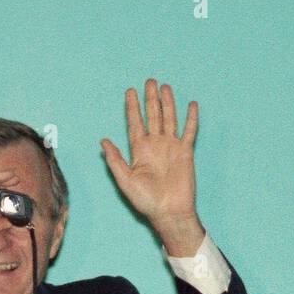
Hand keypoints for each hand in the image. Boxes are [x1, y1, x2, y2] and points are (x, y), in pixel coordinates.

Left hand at [101, 78, 203, 255]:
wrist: (169, 211)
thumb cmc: (146, 200)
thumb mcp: (125, 180)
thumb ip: (115, 160)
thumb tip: (102, 141)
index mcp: (139, 150)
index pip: (135, 123)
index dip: (132, 107)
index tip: (130, 91)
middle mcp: (155, 145)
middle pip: (152, 116)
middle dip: (150, 99)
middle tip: (149, 81)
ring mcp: (171, 147)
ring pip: (169, 119)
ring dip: (167, 103)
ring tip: (165, 86)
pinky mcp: (185, 152)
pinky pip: (189, 131)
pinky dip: (191, 118)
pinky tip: (191, 104)